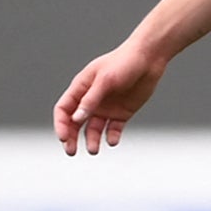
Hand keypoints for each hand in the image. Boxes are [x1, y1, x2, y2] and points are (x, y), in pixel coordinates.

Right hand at [53, 41, 166, 156]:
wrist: (149, 59)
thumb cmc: (124, 62)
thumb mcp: (105, 80)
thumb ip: (90, 100)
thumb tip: (76, 119)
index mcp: (81, 88)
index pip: (64, 109)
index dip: (61, 124)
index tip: (63, 137)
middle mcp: (91, 100)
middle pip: (75, 123)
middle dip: (71, 137)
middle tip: (71, 151)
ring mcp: (106, 108)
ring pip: (94, 129)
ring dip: (92, 140)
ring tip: (94, 150)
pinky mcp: (122, 113)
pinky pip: (114, 129)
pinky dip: (112, 137)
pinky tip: (113, 140)